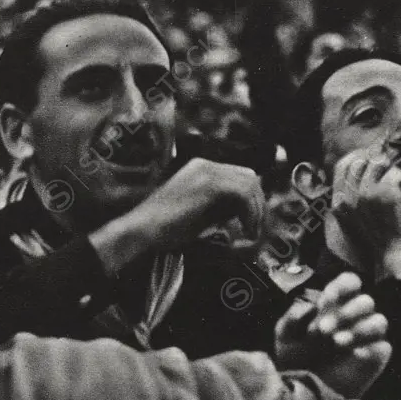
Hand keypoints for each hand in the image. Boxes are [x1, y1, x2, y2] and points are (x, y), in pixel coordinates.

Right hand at [89, 158, 263, 274]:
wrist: (142, 230)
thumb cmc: (166, 228)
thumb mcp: (202, 214)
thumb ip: (223, 207)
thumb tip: (248, 211)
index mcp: (202, 169)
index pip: (241, 177)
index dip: (252, 201)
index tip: (252, 224)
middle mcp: (206, 165)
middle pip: (250, 178)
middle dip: (258, 205)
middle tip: (255, 230)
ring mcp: (207, 172)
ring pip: (250, 186)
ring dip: (255, 212)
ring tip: (250, 234)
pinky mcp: (209, 184)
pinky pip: (243, 195)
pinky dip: (249, 214)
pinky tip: (244, 231)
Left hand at [275, 272, 391, 397]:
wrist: (304, 392)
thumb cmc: (296, 357)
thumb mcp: (285, 336)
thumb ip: (292, 318)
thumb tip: (309, 307)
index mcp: (336, 303)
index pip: (350, 282)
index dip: (342, 287)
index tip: (326, 300)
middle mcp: (355, 316)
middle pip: (366, 301)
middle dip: (346, 313)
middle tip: (323, 329)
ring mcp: (368, 336)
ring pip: (379, 321)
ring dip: (359, 329)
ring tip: (337, 342)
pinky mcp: (377, 356)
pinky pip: (382, 346)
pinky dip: (368, 348)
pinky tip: (352, 354)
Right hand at [330, 153, 400, 283]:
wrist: (394, 257)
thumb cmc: (380, 239)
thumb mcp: (354, 218)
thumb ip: (351, 196)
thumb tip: (359, 167)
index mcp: (338, 204)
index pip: (341, 166)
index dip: (357, 156)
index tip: (370, 156)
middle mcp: (349, 198)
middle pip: (360, 161)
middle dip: (377, 162)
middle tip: (388, 171)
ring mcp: (366, 195)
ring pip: (378, 163)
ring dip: (390, 171)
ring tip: (396, 187)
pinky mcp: (385, 194)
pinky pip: (394, 173)